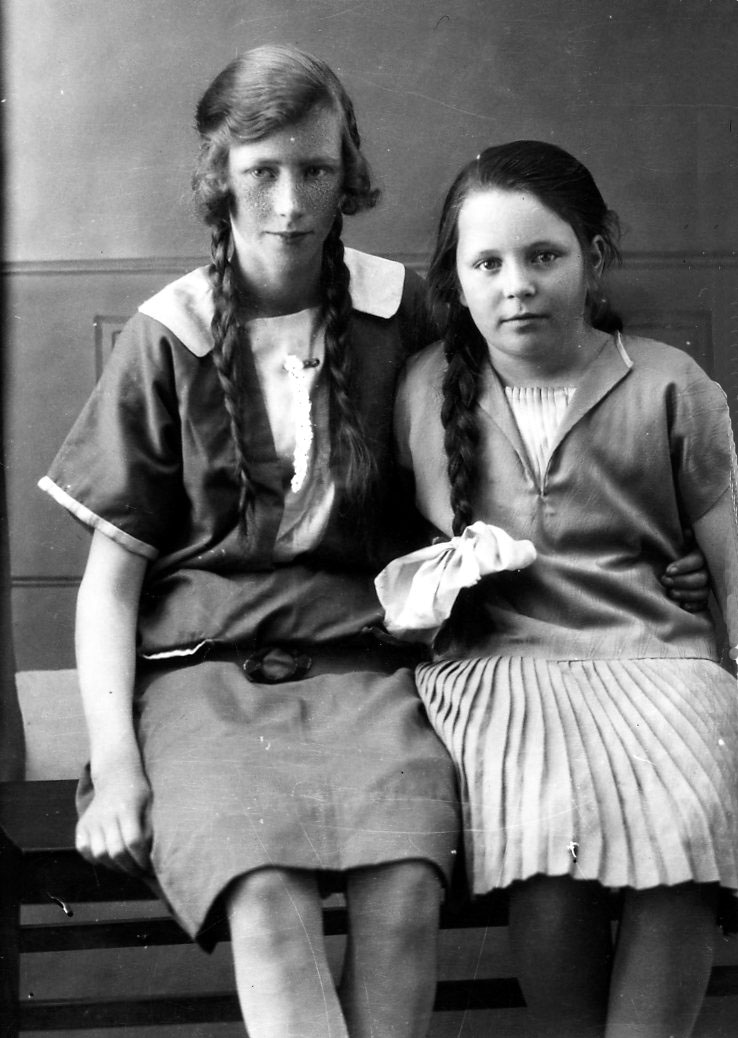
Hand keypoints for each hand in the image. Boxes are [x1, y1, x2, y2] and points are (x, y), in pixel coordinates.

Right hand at [76, 760, 152, 874]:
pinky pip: (84, 850)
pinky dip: (95, 859)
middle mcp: (107, 816)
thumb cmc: (138, 793)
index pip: (134, 842)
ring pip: (99, 854)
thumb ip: (149, 829)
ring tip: (125, 867)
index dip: (142, 859)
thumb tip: (152, 857)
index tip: (149, 867)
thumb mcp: (149, 805)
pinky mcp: (82, 826)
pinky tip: (108, 859)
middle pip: (116, 852)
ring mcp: (92, 821)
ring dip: (114, 867)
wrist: (115, 777)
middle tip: (139, 872)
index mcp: (127, 810)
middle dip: (130, 867)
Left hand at [661, 537, 709, 612]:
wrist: (671, 562)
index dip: (683, 566)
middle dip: (682, 581)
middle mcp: (705, 571)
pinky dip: (695, 606)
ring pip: (702, 592)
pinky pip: (703, 604)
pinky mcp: (702, 597)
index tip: (667, 570)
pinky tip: (683, 605)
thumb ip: (681, 538)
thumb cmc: (673, 551)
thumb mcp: (676, 543)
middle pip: (700, 579)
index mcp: (700, 555)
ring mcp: (705, 585)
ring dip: (686, 594)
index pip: (696, 561)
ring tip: (670, 593)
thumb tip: (686, 531)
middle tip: (664, 580)